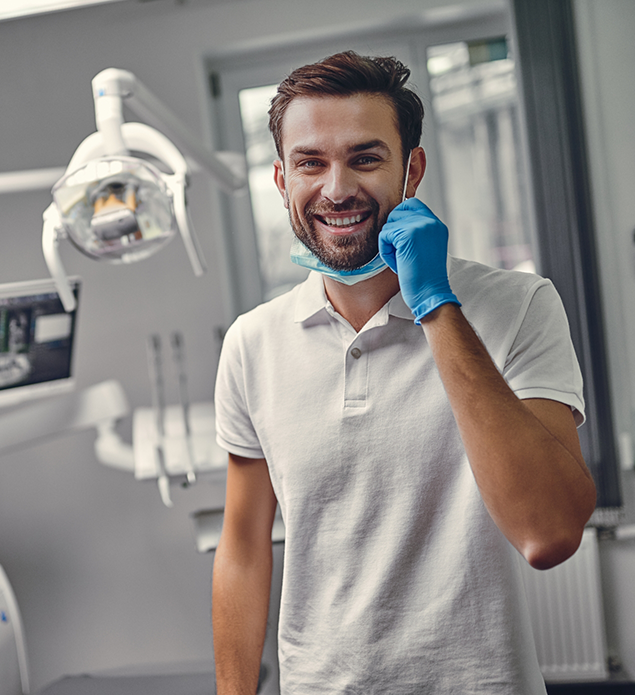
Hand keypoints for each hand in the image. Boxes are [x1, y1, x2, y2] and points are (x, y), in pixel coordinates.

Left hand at [379, 198, 459, 322]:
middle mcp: (431, 222)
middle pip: (397, 211)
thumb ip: (415, 232)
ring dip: (389, 244)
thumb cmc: (424, 277)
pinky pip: (384, 236)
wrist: (430, 293)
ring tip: (402, 259)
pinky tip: (398, 262)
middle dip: (393, 231)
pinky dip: (386, 251)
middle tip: (401, 251)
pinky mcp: (408, 234)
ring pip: (389, 224)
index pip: (412, 204)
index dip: (400, 218)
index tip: (400, 239)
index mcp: (436, 225)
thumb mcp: (425, 248)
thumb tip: (395, 222)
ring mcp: (420, 226)